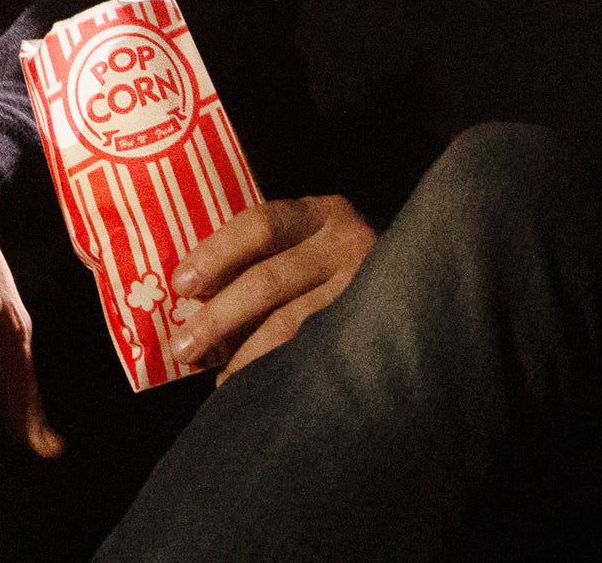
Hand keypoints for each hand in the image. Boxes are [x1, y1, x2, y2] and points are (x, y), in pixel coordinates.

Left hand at [165, 194, 376, 383]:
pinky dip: (280, 370)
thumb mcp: (306, 244)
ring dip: (246, 355)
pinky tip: (256, 387)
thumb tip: (190, 302)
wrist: (421, 284)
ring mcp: (365, 287)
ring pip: (293, 324)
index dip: (216, 254)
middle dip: (219, 318)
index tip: (180, 286)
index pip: (260, 225)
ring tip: (218, 380)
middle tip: (183, 348)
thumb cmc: (333, 267)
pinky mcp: (375, 328)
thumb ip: (261, 258)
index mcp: (319, 213)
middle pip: (269, 280)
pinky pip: (318, 353)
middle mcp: (347, 243)